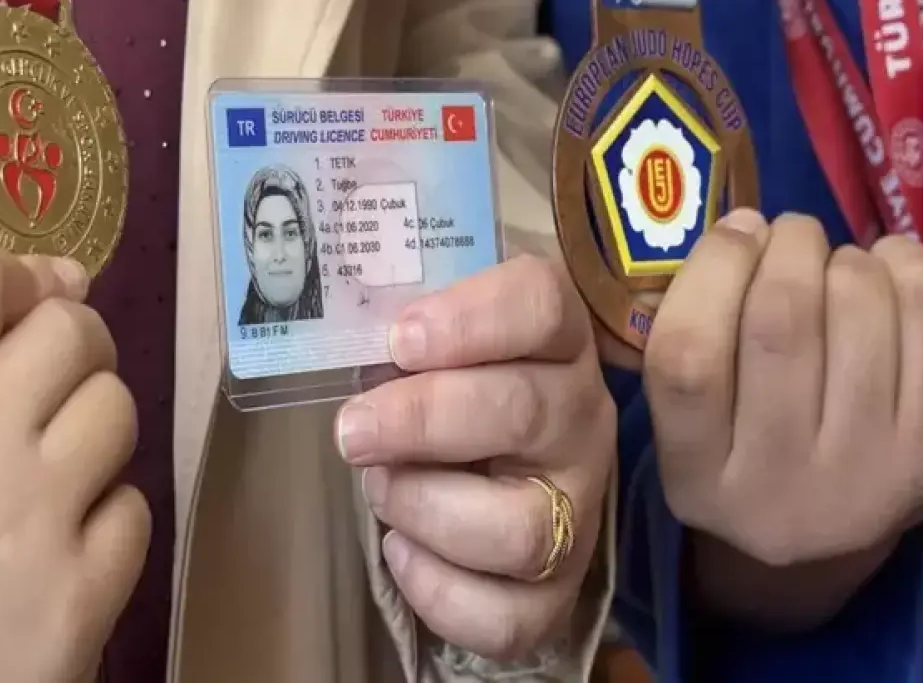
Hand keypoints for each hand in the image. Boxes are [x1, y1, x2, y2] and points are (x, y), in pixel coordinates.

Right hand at [0, 238, 149, 682]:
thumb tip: (67, 276)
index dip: (16, 275)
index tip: (22, 304)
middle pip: (76, 329)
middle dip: (76, 346)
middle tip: (53, 390)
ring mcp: (39, 518)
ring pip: (119, 407)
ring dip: (96, 428)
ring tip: (56, 474)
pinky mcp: (90, 585)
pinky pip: (136, 503)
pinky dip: (109, 517)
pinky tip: (69, 545)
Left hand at [336, 255, 615, 659]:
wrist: (503, 464)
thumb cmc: (458, 384)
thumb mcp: (443, 338)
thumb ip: (409, 328)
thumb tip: (341, 334)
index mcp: (557, 340)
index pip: (541, 306)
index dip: (469, 321)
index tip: (399, 339)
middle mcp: (582, 419)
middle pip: (521, 411)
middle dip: (421, 420)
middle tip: (352, 429)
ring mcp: (578, 508)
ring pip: (521, 528)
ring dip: (425, 507)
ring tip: (379, 487)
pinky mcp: (558, 590)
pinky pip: (509, 616)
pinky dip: (438, 590)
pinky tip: (400, 550)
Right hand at [645, 210, 922, 622]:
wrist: (821, 539)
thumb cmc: (736, 453)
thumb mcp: (685, 422)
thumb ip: (690, 335)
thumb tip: (745, 228)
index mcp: (697, 475)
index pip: (690, 357)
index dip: (712, 270)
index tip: (733, 233)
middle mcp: (781, 485)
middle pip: (781, 321)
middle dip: (786, 246)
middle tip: (787, 234)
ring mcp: (870, 469)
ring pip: (857, 304)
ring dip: (842, 255)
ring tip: (831, 266)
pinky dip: (902, 263)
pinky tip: (882, 270)